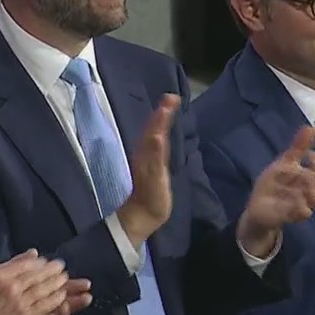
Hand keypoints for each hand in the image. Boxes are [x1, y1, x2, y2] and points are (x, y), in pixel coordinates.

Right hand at [0, 251, 81, 314]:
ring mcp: (20, 303)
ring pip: (44, 289)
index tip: (43, 259)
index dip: (35, 261)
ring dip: (57, 283)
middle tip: (60, 267)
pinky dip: (55, 301)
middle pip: (37, 275)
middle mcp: (11, 287)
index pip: (22, 264)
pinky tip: (62, 298)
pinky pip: (45, 307)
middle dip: (51, 270)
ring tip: (64, 279)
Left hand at [116, 94, 179, 246]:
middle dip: (162, 112)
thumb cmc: (152, 199)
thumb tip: (158, 135)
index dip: (164, 113)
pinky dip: (159, 133)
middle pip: (153, 127)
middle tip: (172, 98)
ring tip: (168, 107)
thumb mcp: (157, 179)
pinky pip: (154, 143)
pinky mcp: (150, 167)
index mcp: (147, 153)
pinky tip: (162, 132)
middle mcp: (145, 152)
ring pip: (152, 134)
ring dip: (160, 119)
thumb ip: (157, 156)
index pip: (156, 128)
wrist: (142, 217)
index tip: (172, 98)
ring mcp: (146, 159)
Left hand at [238, 126, 314, 254]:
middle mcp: (311, 191)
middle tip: (305, 165)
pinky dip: (299, 206)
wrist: (259, 209)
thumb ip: (300, 146)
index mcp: (311, 177)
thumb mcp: (285, 162)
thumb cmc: (275, 184)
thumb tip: (314, 126)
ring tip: (296, 181)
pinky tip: (293, 201)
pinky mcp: (292, 217)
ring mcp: (303, 205)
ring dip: (308, 187)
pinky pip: (301, 212)